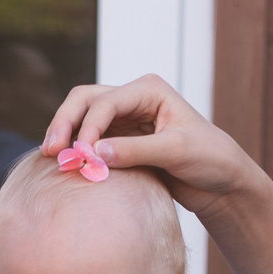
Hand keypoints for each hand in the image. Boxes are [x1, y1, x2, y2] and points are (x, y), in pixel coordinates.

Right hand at [42, 77, 269, 218]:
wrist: (222, 183)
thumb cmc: (210, 159)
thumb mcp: (176, 152)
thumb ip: (136, 151)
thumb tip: (94, 153)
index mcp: (149, 90)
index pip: (106, 102)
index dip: (88, 127)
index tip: (81, 156)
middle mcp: (133, 98)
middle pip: (85, 100)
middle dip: (65, 123)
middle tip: (51, 151)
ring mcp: (125, 119)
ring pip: (82, 116)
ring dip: (65, 134)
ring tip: (51, 157)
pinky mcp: (120, 140)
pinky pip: (89, 138)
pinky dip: (75, 148)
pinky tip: (65, 164)